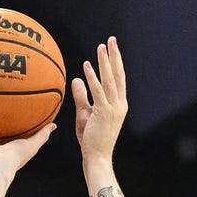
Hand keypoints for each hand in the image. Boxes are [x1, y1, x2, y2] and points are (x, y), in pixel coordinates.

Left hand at [72, 36, 126, 163]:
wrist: (97, 157)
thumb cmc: (91, 138)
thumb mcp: (84, 114)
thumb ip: (81, 96)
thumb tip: (76, 79)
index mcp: (118, 103)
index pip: (118, 79)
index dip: (115, 62)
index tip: (112, 49)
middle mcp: (120, 103)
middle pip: (117, 74)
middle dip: (114, 56)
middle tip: (111, 40)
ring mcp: (114, 107)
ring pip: (110, 80)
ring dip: (105, 62)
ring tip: (100, 47)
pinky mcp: (104, 112)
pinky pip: (98, 92)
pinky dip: (93, 78)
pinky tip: (87, 66)